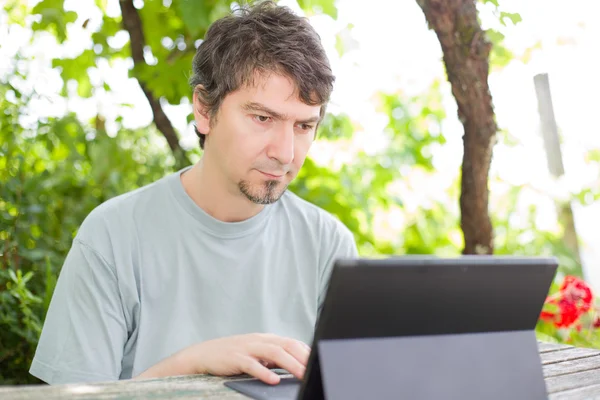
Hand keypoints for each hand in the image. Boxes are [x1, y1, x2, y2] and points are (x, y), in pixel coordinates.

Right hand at [191, 333, 310, 384]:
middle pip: (287, 345)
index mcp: (266, 339)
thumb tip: (297, 363)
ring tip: (302, 375)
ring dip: (290, 364)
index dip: (307, 352)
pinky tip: (273, 380)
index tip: (320, 361)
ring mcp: (248, 348)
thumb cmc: (234, 355)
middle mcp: (259, 340)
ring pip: (274, 353)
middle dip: (303, 358)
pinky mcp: (235, 358)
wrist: (204, 354)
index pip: (292, 342)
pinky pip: (252, 364)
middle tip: (316, 369)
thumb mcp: (257, 353)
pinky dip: (264, 372)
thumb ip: (275, 357)